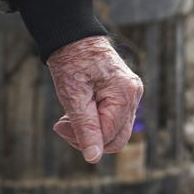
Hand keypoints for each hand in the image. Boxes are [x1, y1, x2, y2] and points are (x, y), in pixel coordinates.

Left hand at [46, 35, 143, 165]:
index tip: (59, 126)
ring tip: (67, 117)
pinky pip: (113, 118)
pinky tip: (78, 111)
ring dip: (90, 129)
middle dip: (88, 137)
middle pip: (116, 137)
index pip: (109, 136)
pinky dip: (95, 119)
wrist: (72, 35)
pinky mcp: (124, 93)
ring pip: (114, 129)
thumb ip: (85, 128)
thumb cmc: (71, 61)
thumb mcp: (73, 96)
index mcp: (124, 94)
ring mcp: (131, 94)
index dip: (83, 139)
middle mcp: (134, 95)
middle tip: (62, 125)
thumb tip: (93, 159)